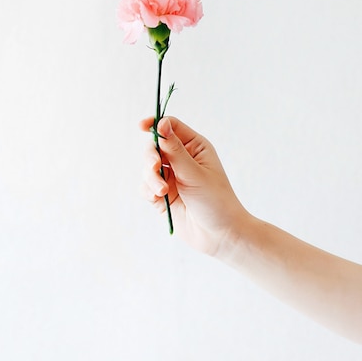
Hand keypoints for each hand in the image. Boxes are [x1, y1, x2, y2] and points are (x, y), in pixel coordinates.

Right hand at [140, 116, 247, 255]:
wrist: (219, 235)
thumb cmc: (215, 200)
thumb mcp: (195, 172)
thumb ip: (175, 150)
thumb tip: (162, 124)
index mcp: (194, 147)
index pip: (171, 127)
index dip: (156, 124)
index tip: (142, 126)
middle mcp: (182, 159)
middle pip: (154, 146)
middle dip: (151, 157)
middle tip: (155, 167)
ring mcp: (171, 177)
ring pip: (148, 167)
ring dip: (151, 178)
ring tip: (162, 192)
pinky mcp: (163, 194)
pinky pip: (146, 186)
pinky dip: (149, 190)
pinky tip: (159, 198)